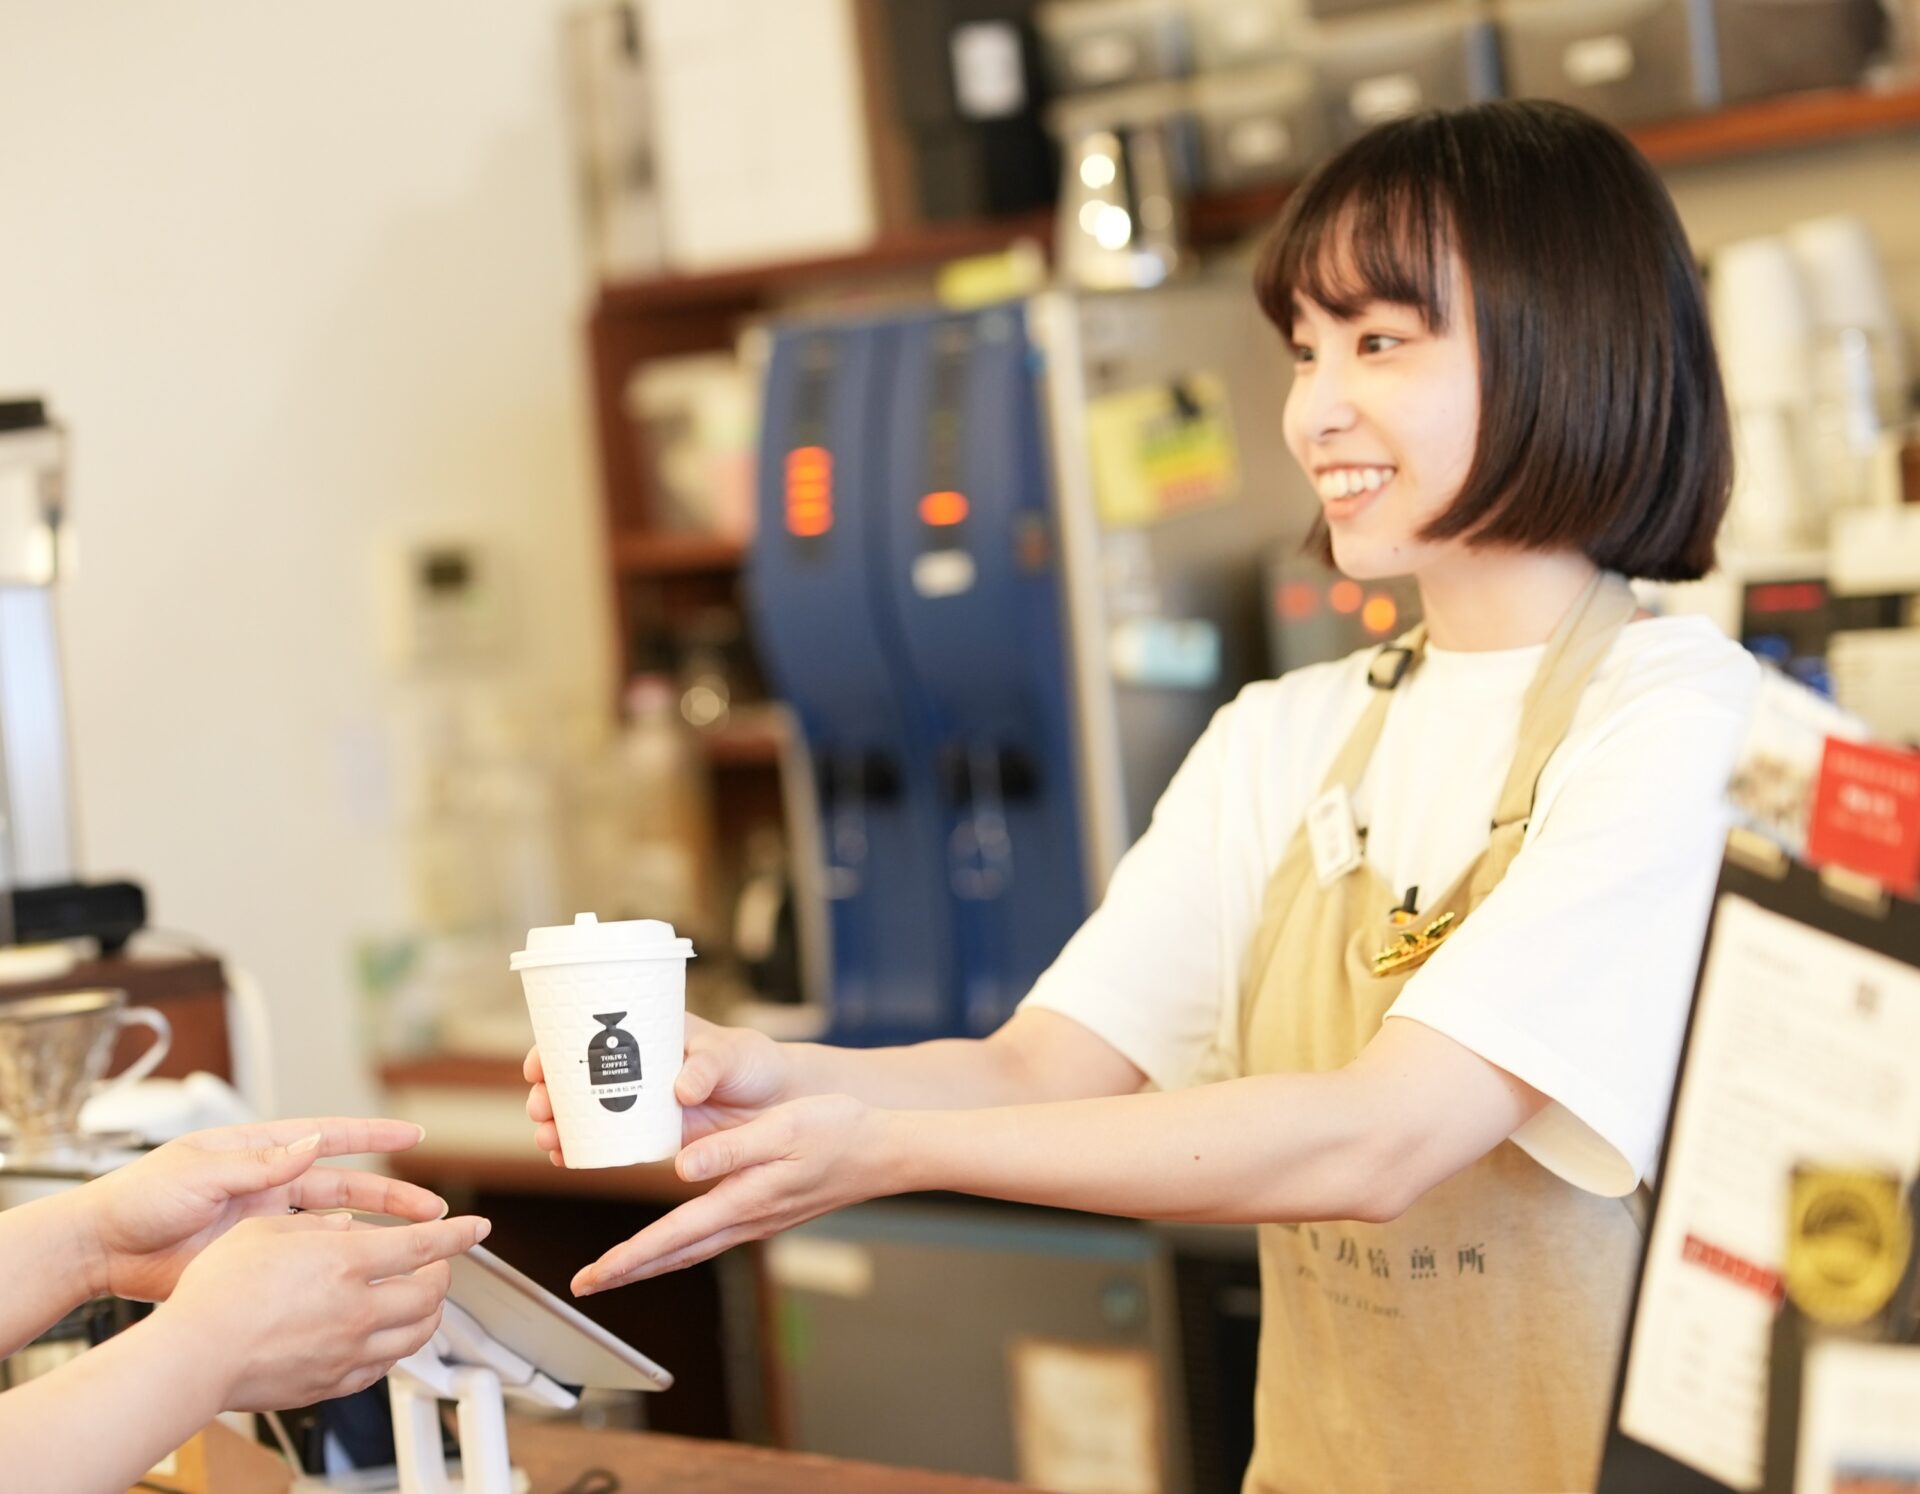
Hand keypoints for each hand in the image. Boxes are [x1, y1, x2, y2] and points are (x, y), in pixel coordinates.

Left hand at [78, 1117, 444, 1301]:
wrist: (101, 1251)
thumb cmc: (137, 1199)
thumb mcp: (199, 1172)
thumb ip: (258, 1162)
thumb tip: (311, 1144)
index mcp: (257, 1151)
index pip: (328, 1136)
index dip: (374, 1133)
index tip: (414, 1133)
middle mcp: (267, 1183)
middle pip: (345, 1184)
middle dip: (391, 1194)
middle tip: (430, 1208)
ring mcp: (263, 1222)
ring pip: (334, 1224)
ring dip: (371, 1229)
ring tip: (410, 1240)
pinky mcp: (252, 1256)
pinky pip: (306, 1257)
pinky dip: (335, 1259)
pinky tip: (356, 1264)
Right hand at [158, 1211, 488, 1411]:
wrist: (192, 1357)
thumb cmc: (217, 1293)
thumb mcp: (268, 1231)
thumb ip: (318, 1227)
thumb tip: (350, 1228)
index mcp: (347, 1263)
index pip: (426, 1246)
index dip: (458, 1235)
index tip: (477, 1228)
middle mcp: (357, 1309)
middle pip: (431, 1295)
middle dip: (444, 1276)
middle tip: (437, 1266)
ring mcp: (348, 1350)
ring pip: (417, 1335)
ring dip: (428, 1314)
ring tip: (420, 1301)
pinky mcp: (333, 1382)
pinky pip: (385, 1367)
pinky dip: (396, 1347)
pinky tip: (385, 1337)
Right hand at [524, 1015, 796, 1165]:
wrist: (779, 1102)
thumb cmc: (754, 1062)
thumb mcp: (731, 1054)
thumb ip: (708, 1067)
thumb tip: (681, 1090)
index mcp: (648, 1033)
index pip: (588, 1031)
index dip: (554, 1046)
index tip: (538, 1065)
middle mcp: (636, 1066)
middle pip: (574, 1076)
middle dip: (547, 1093)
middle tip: (541, 1110)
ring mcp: (641, 1102)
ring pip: (583, 1111)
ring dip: (557, 1124)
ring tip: (550, 1140)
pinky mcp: (652, 1134)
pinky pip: (606, 1140)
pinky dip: (581, 1149)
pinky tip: (565, 1159)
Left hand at [572, 1094, 879, 1294]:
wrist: (887, 1151)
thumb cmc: (839, 1131)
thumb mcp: (782, 1128)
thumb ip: (730, 1149)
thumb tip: (680, 1170)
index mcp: (743, 1200)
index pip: (671, 1238)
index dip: (626, 1259)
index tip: (591, 1277)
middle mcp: (746, 1220)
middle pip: (674, 1256)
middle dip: (627, 1272)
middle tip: (585, 1285)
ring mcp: (759, 1221)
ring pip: (692, 1250)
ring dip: (650, 1262)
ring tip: (616, 1269)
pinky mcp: (768, 1212)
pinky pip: (712, 1235)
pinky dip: (680, 1243)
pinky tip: (674, 1237)